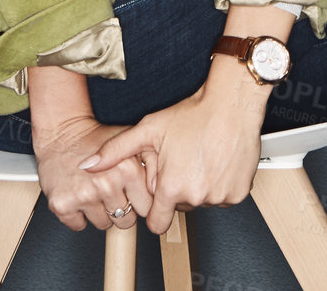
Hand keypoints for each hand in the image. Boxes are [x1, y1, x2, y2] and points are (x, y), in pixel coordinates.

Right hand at [33, 115, 152, 231]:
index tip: (132, 193)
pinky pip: (78, 225)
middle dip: (121, 209)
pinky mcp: (62, 204)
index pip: (147, 207)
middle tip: (111, 190)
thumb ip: (153, 161)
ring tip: (95, 190)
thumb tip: (165, 189)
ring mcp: (84, 195)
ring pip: (103, 224)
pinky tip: (79, 195)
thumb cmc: (97, 138)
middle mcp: (106, 183)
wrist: (61, 134)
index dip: (139, 201)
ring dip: (100, 212)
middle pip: (126, 221)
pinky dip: (78, 215)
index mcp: (127, 169)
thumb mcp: (131, 141)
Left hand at [79, 57, 269, 235]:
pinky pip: (224, 197)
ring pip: (203, 202)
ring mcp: (220, 196)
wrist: (232, 103)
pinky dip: (220, 185)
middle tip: (182, 164)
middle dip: (179, 192)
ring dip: (200, 188)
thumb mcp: (149, 129)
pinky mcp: (238, 193)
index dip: (156, 208)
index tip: (160, 195)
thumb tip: (88, 166)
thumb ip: (115, 151)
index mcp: (171, 188)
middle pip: (181, 208)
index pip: (157, 222)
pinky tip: (216, 163)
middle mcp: (196, 196)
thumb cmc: (194, 114)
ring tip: (200, 160)